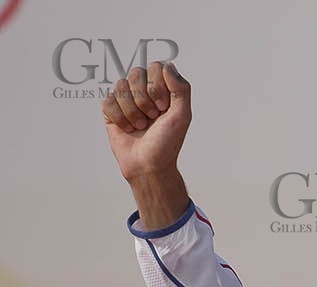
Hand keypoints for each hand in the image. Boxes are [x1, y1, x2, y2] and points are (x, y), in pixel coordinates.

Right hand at [102, 62, 191, 230]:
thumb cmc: (167, 143)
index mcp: (163, 90)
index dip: (157, 87)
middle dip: (144, 99)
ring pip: (120, 86)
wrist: (149, 164)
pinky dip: (119, 117)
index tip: (164, 107)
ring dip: (132, 111)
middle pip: (136, 73)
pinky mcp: (110, 110)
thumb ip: (182, 89)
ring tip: (140, 126)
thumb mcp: (183, 116)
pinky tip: (127, 128)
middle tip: (152, 118)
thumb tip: (168, 65)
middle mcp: (144, 91)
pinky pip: (108, 100)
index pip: (155, 67)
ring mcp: (126, 99)